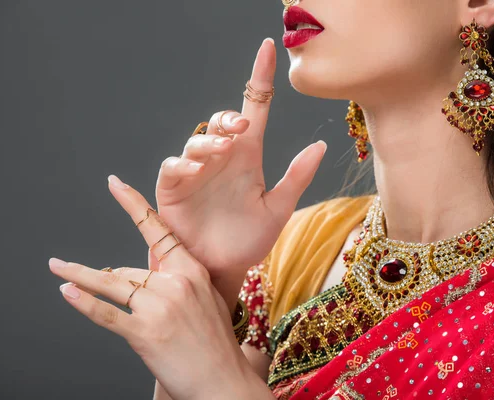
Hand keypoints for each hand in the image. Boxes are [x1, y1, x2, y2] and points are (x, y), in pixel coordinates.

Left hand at [49, 176, 272, 399]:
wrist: (222, 380)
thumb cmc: (215, 344)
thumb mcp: (206, 301)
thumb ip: (179, 282)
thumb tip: (139, 277)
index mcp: (193, 271)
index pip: (158, 231)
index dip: (133, 205)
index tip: (115, 184)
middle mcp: (176, 283)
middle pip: (128, 270)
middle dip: (113, 281)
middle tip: (105, 291)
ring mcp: (159, 306)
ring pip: (111, 283)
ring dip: (79, 276)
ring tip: (58, 267)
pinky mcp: (144, 332)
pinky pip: (106, 312)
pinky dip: (84, 303)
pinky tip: (67, 293)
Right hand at [154, 38, 326, 281]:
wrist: (223, 268)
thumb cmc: (249, 240)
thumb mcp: (278, 209)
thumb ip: (296, 177)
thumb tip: (320, 145)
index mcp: (248, 156)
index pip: (255, 109)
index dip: (260, 78)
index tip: (269, 49)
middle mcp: (222, 158)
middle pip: (221, 121)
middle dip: (229, 117)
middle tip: (242, 127)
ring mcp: (196, 171)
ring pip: (197, 140)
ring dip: (209, 141)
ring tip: (224, 150)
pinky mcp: (173, 187)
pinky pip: (173, 166)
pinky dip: (183, 164)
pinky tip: (197, 169)